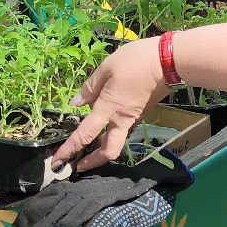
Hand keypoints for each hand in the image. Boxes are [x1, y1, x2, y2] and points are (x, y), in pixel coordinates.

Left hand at [4, 175, 179, 226]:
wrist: (148, 194)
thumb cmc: (113, 202)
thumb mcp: (86, 200)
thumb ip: (65, 209)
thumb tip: (38, 226)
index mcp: (80, 191)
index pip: (50, 200)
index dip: (31, 216)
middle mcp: (93, 198)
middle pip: (65, 211)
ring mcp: (111, 212)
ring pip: (94, 223)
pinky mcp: (128, 225)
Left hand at [54, 39, 170, 170]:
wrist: (169, 62)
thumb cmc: (136, 61)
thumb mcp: (107, 67)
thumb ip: (90, 87)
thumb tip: (75, 103)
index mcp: (108, 108)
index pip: (85, 135)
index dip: (69, 149)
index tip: (57, 161)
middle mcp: (121, 120)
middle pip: (107, 152)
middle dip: (92, 163)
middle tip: (78, 165)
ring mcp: (133, 119)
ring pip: (116, 142)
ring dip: (101, 149)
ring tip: (87, 147)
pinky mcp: (141, 114)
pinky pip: (123, 129)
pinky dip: (111, 132)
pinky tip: (104, 123)